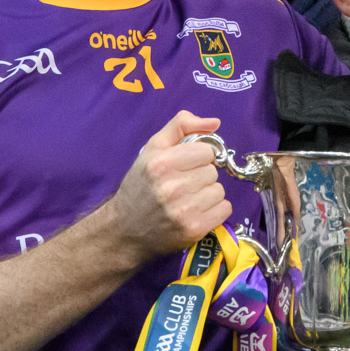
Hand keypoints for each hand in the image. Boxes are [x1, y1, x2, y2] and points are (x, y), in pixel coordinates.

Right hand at [102, 111, 231, 262]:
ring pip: (219, 190)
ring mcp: (184, 210)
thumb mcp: (153, 148)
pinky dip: (215, 211)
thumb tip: (215, 122)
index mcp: (162, 163)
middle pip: (213, 172)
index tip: (185, 165)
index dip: (198, 157)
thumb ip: (181, 126)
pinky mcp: (194, 229)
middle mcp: (172, 187)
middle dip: (201, 176)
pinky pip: (225, 209)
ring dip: (208, 194)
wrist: (124, 229)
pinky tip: (196, 212)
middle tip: (183, 185)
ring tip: (188, 199)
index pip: (206, 151)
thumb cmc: (142, 185)